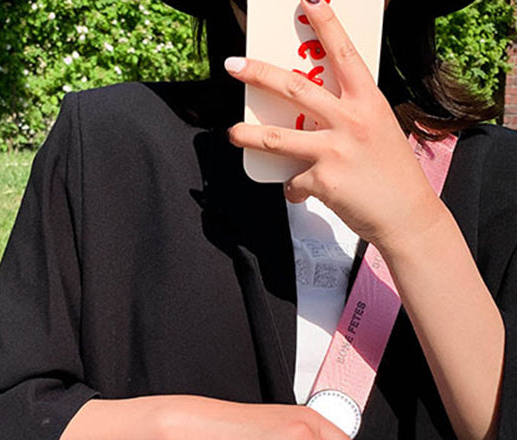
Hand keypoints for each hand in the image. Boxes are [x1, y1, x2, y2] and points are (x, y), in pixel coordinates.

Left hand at [225, 0, 442, 253]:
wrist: (407, 216)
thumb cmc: (392, 174)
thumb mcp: (378, 130)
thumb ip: (348, 116)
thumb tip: (308, 117)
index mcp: (367, 101)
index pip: (343, 52)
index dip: (325, 23)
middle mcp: (350, 120)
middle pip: (294, 87)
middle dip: (258, 73)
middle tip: (233, 66)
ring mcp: (334, 151)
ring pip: (278, 138)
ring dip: (249, 135)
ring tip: (232, 133)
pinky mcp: (323, 181)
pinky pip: (293, 182)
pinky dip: (294, 189)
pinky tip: (303, 193)